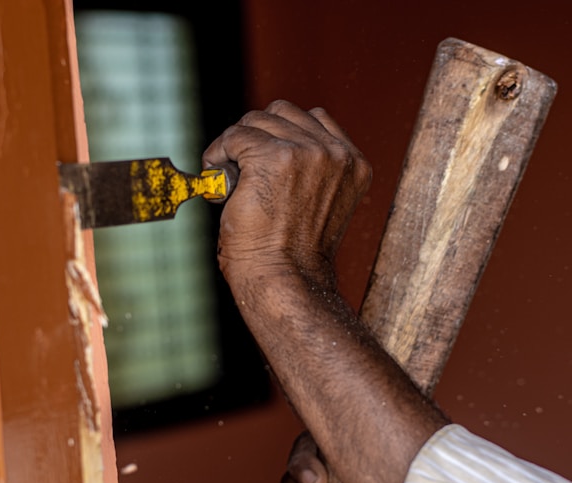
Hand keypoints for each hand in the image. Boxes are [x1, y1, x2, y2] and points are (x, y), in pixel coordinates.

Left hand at [202, 99, 370, 292]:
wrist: (285, 279)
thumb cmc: (295, 255)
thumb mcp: (320, 204)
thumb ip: (310, 171)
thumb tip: (268, 142)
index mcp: (354, 165)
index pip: (314, 120)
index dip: (281, 136)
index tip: (262, 161)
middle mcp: (336, 154)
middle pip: (282, 113)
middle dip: (256, 136)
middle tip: (240, 167)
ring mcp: (307, 153)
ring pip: (256, 121)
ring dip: (235, 144)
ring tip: (228, 175)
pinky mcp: (273, 158)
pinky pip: (234, 137)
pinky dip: (218, 153)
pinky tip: (216, 175)